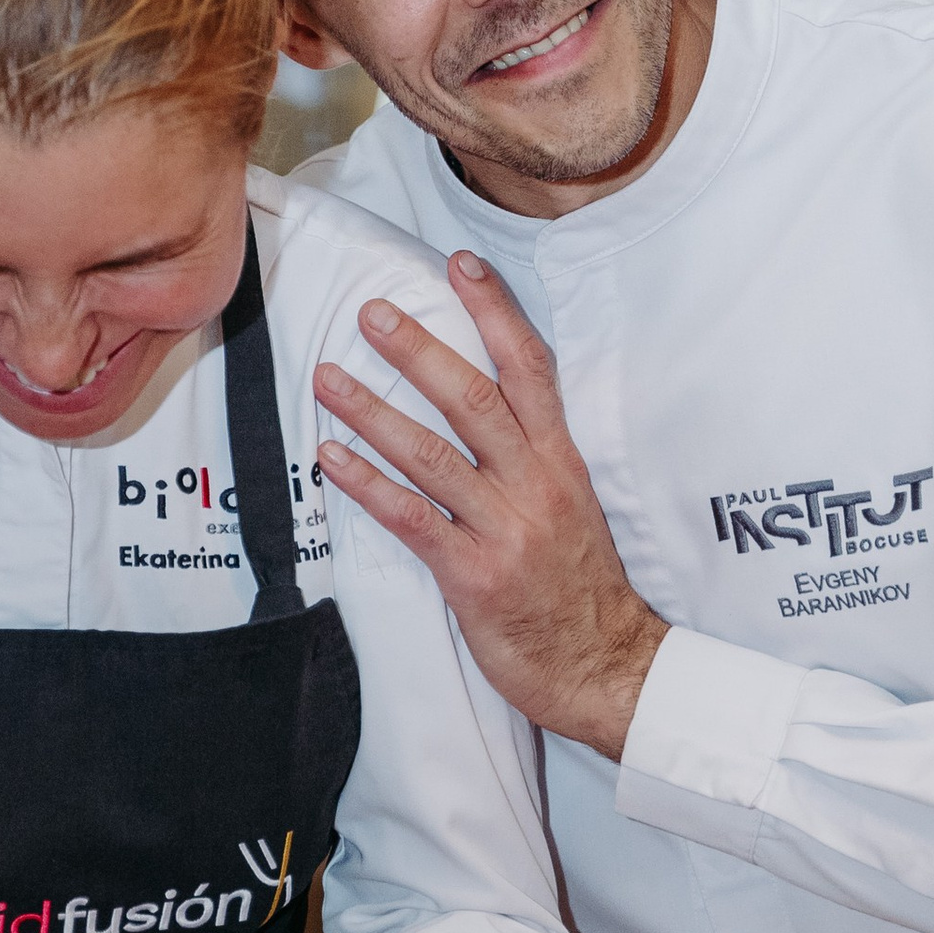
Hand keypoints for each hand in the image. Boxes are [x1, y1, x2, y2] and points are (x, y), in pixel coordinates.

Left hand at [314, 256, 668, 759]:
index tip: (462, 265)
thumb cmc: (580, 589)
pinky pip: (413, 519)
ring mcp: (505, 528)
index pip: (529, 369)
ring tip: (327, 378)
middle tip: (372, 313)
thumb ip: (529, 460)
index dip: (495, 312)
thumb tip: (481, 411)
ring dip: (374, 411)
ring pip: (433, 454)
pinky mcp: (475, 575)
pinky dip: (367, 485)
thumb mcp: (571, 508)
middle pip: (474, 399)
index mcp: (560, 462)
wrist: (606, 667)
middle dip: (419, 350)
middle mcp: (535, 484)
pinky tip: (330, 460)